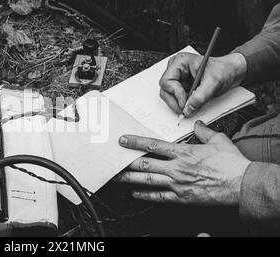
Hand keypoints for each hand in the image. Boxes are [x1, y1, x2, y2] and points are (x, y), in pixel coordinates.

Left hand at [116, 120, 250, 205]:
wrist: (242, 184)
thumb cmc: (231, 163)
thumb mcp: (218, 140)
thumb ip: (204, 131)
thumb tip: (197, 124)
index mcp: (183, 152)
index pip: (153, 145)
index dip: (135, 142)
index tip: (123, 140)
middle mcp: (177, 167)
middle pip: (145, 164)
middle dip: (126, 162)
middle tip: (113, 160)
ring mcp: (177, 184)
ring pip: (148, 180)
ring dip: (130, 179)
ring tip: (117, 177)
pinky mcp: (181, 197)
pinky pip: (158, 197)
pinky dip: (145, 195)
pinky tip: (135, 192)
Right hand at [159, 52, 246, 116]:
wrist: (230, 72)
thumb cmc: (222, 70)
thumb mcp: (213, 83)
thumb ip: (200, 97)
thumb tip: (188, 109)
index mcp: (180, 62)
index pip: (167, 81)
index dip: (175, 94)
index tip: (185, 103)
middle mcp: (176, 69)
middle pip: (165, 90)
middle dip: (175, 101)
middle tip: (186, 110)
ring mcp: (177, 78)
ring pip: (168, 95)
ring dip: (178, 103)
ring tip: (191, 105)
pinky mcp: (180, 86)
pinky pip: (175, 98)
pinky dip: (182, 104)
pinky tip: (192, 102)